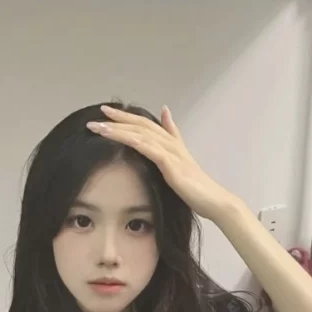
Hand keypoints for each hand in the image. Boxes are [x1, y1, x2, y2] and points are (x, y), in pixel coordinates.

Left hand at [87, 105, 234, 221]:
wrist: (214, 200)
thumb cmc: (196, 187)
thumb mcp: (182, 160)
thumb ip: (173, 137)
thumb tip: (166, 112)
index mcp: (171, 143)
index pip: (145, 123)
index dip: (126, 116)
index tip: (106, 111)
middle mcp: (171, 143)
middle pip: (141, 124)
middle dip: (118, 118)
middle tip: (98, 113)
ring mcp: (172, 153)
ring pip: (141, 134)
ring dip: (118, 129)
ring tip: (99, 127)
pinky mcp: (172, 165)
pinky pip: (150, 150)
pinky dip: (135, 141)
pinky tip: (121, 137)